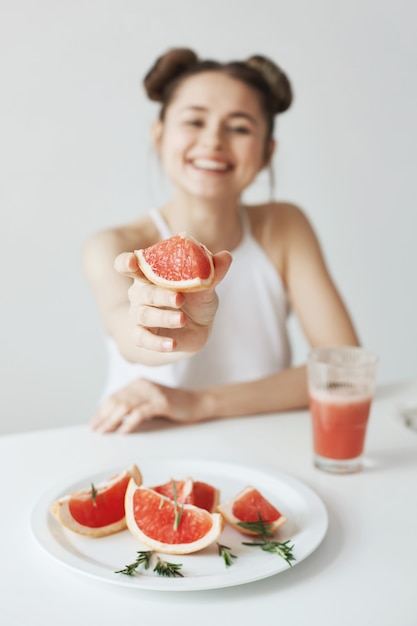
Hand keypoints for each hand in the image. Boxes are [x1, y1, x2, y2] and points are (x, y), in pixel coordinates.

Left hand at [91, 378, 199, 432]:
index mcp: (139, 384)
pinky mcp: (161, 402)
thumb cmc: (174, 406)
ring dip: (111, 420)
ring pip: (125, 405)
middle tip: (95, 430)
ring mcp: (152, 392)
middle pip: (116, 400)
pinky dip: (128, 423)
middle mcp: (143, 385)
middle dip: (103, 416)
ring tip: (104, 431)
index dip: (101, 410)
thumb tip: (112, 421)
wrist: (198, 402)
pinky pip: (140, 412)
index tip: (94, 423)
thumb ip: (134, 408)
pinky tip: (122, 432)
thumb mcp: (150, 404)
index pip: (114, 396)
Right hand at [114, 250, 231, 353]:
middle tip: (180, 298)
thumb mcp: (206, 286)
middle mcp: (140, 293)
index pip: (128, 265)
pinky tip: (172, 344)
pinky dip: (158, 343)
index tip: (133, 261)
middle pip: (142, 292)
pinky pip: (144, 339)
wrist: (197, 329)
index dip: (126, 262)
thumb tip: (226, 256)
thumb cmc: (196, 300)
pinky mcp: (143, 336)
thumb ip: (213, 271)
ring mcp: (139, 315)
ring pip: (144, 315)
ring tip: (182, 320)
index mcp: (150, 274)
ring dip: (164, 318)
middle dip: (161, 295)